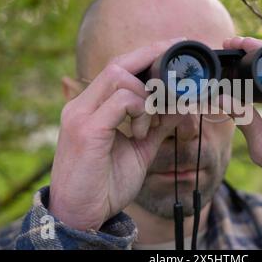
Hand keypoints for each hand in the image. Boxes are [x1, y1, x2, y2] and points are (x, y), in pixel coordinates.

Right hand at [49, 37, 184, 230]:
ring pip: (119, 77)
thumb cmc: (106, 183)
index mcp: (91, 108)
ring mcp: (80, 115)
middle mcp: (82, 105)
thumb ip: (157, 126)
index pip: (118, 68)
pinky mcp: (86, 131)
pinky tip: (142, 131)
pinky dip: (140, 109)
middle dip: (151, 54)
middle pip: (118, 64)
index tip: (173, 46)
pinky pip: (120, 101)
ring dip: (147, 96)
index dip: (146, 54)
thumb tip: (180, 108)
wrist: (80, 215)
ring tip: (150, 126)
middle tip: (177, 53)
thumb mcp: (139, 150)